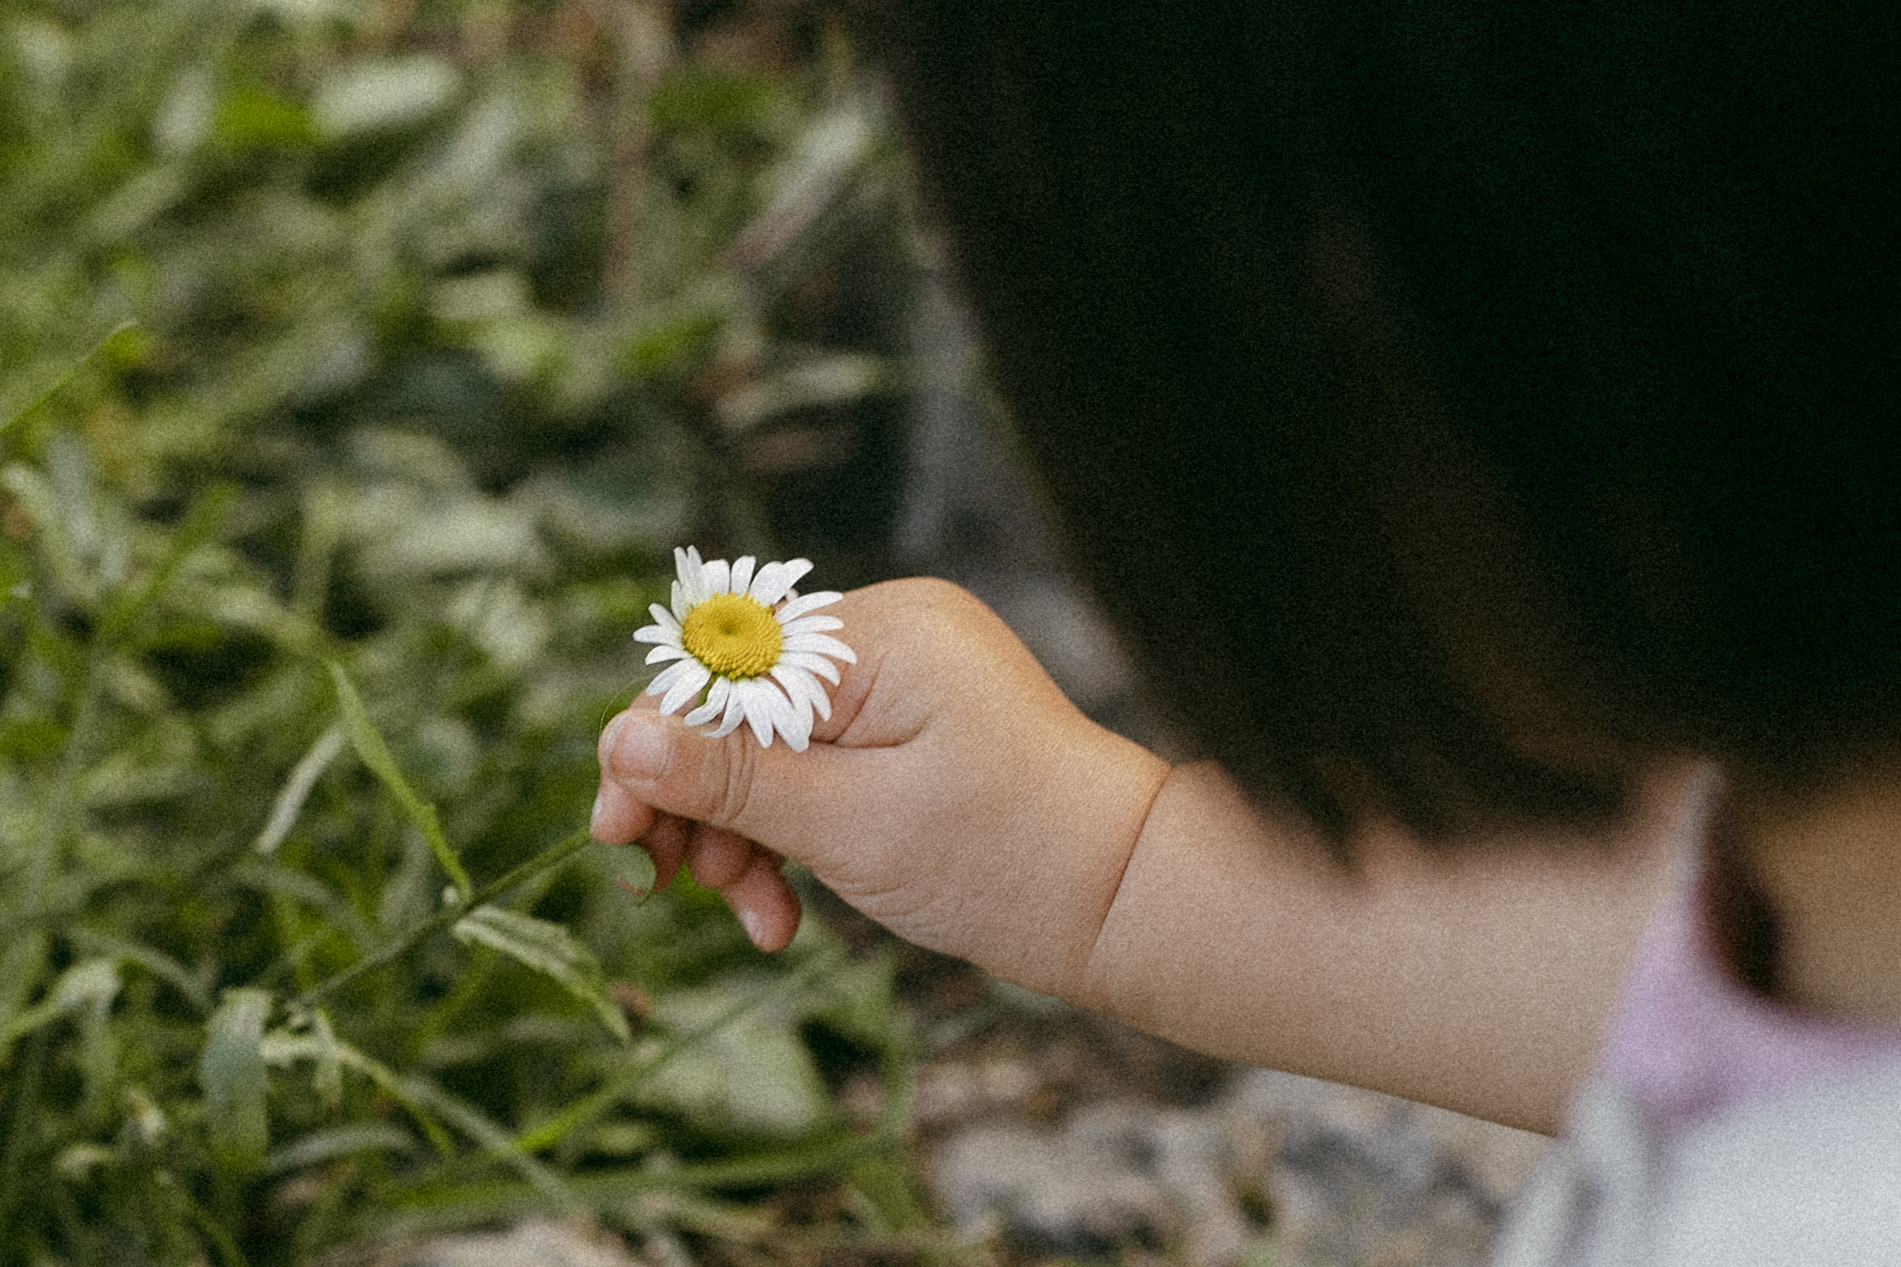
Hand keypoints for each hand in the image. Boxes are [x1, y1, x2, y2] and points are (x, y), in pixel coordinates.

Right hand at [591, 578, 1170, 997]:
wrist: (1126, 902)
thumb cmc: (1007, 857)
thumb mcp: (851, 827)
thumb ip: (733, 782)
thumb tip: (622, 737)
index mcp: (882, 633)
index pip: (722, 668)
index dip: (655, 747)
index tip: (615, 832)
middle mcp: (890, 639)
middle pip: (739, 708)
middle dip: (699, 803)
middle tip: (667, 886)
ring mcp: (903, 685)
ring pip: (773, 750)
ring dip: (744, 835)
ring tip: (752, 916)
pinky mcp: (910, 732)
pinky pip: (819, 769)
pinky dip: (793, 836)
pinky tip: (782, 911)